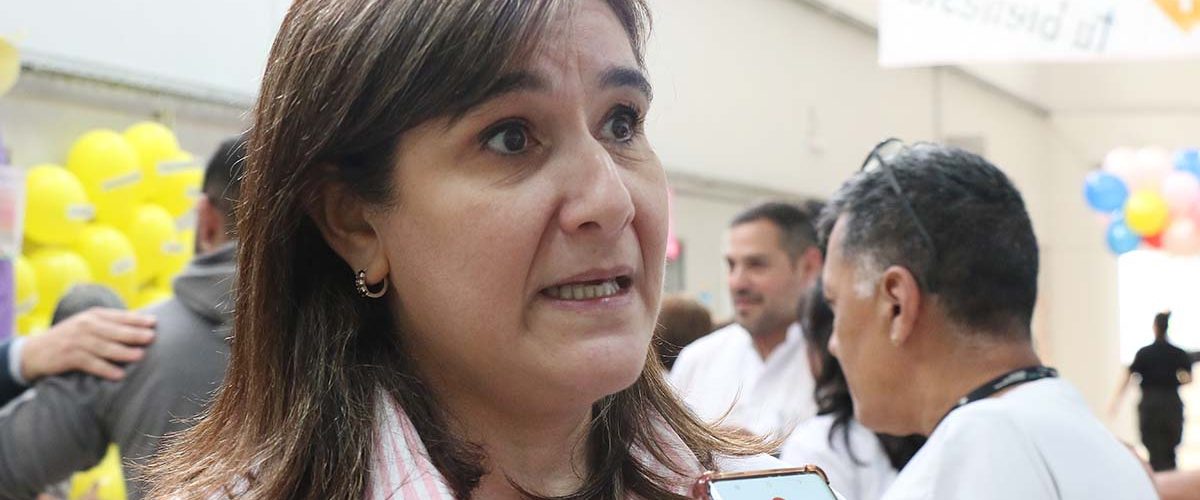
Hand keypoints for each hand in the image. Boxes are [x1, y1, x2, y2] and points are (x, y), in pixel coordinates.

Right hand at [19, 308, 155, 381]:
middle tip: (151, 337)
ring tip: (140, 355)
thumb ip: (110, 323)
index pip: (119, 316)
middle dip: (133, 333)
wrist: (35, 351)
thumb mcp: (88, 325)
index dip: (137, 319)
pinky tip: (119, 375)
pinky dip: (105, 369)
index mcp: (93, 315)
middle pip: (114, 330)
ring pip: (104, 347)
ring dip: (122, 352)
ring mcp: (76, 341)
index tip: (154, 322)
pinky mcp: (68, 357)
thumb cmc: (71, 337)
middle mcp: (85, 325)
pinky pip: (90, 363)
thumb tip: (142, 324)